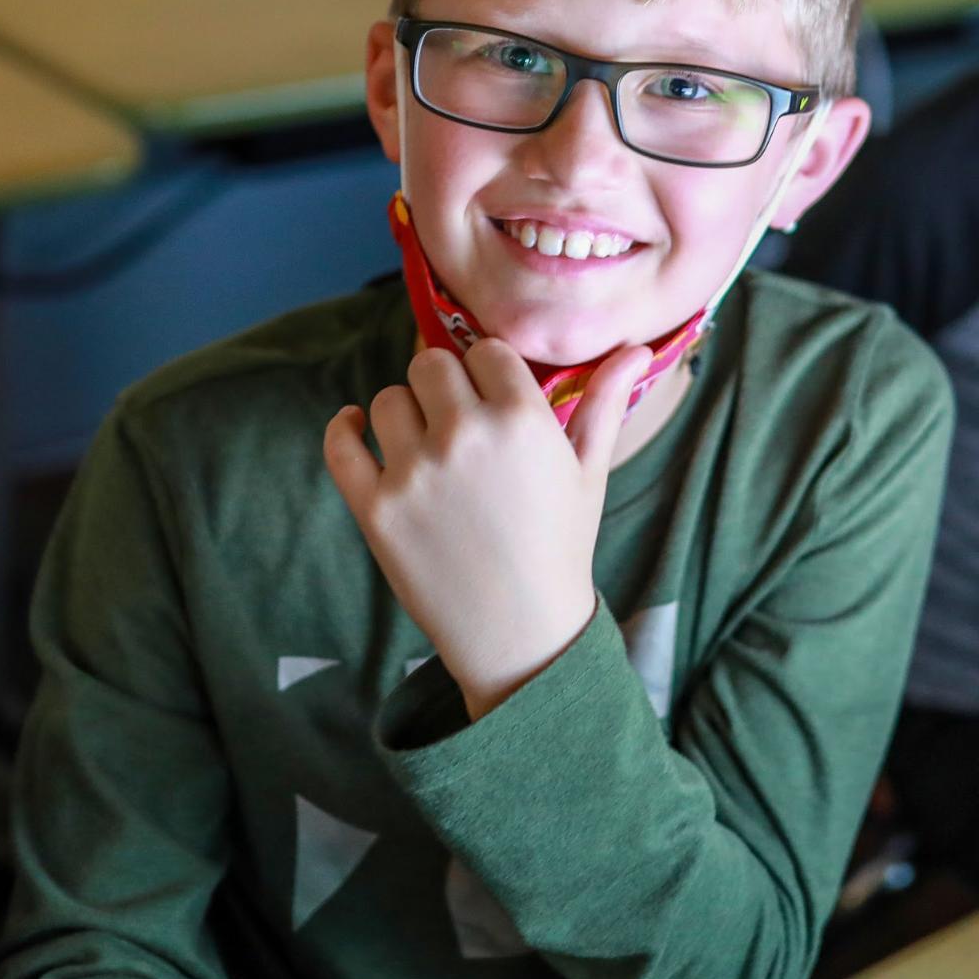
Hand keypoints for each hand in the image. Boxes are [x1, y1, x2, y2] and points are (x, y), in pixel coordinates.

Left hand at [323, 338, 651, 718]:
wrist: (521, 631)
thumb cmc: (560, 546)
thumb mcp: (589, 472)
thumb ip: (605, 403)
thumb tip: (637, 348)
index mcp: (523, 420)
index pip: (486, 351)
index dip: (488, 372)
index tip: (492, 399)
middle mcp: (465, 436)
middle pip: (430, 365)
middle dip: (443, 386)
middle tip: (456, 422)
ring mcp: (415, 472)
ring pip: (387, 399)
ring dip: (402, 413)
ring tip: (423, 446)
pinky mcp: (376, 507)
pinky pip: (341, 444)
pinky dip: (345, 429)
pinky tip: (358, 428)